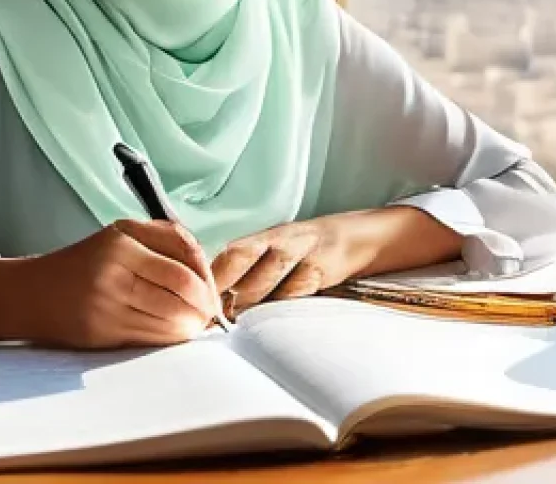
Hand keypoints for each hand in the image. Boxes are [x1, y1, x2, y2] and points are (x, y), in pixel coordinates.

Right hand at [14, 219, 220, 348]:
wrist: (30, 293)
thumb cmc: (85, 261)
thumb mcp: (121, 234)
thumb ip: (166, 239)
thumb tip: (206, 267)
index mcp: (122, 242)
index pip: (182, 264)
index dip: (207, 281)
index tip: (213, 291)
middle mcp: (114, 272)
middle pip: (181, 292)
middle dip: (204, 306)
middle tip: (212, 313)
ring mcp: (107, 305)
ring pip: (168, 319)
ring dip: (191, 326)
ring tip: (197, 325)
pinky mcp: (101, 333)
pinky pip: (149, 338)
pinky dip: (170, 339)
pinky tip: (176, 335)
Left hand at [211, 208, 463, 316]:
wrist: (363, 235)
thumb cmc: (310, 250)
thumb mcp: (278, 252)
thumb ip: (249, 272)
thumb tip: (212, 301)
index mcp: (266, 236)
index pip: (231, 252)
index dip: (211, 274)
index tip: (192, 297)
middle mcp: (282, 239)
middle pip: (245, 258)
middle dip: (224, 286)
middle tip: (207, 312)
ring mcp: (306, 251)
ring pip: (272, 275)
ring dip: (252, 298)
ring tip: (234, 320)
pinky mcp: (328, 267)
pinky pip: (302, 287)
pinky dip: (285, 303)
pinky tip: (272, 318)